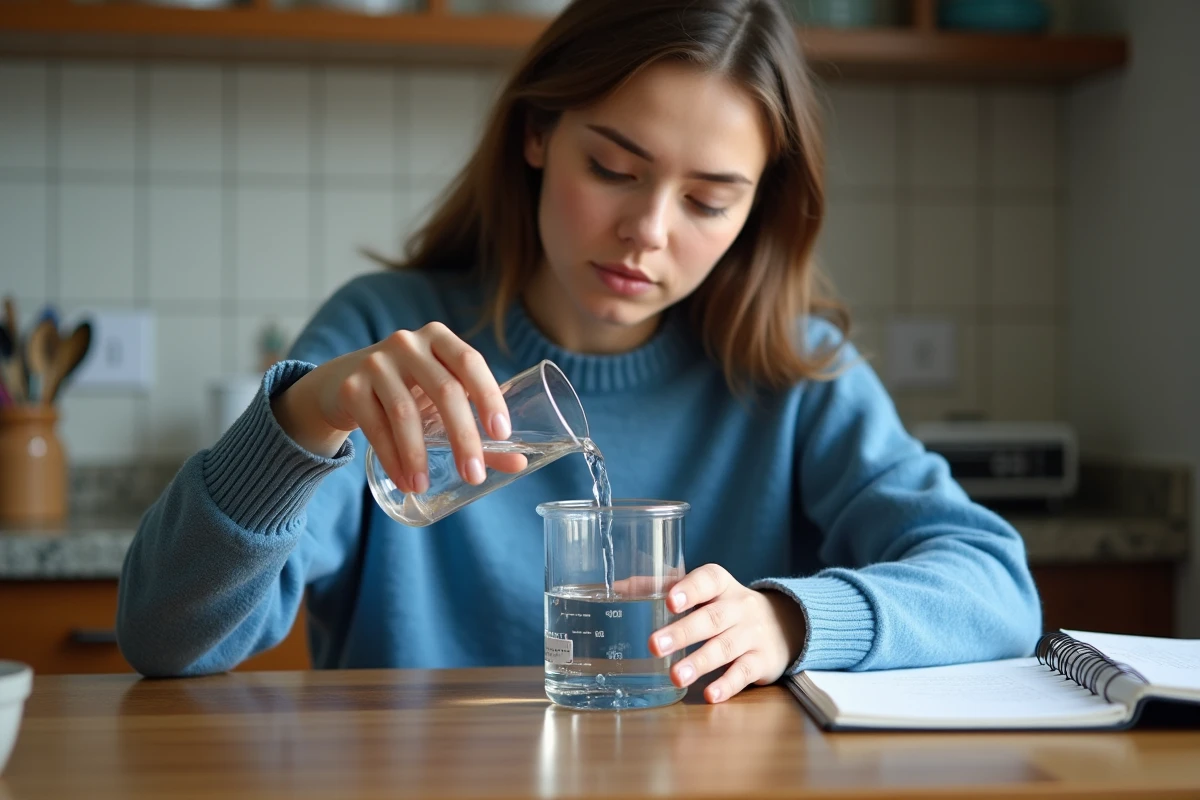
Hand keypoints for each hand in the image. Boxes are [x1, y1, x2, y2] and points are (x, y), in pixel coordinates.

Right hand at [272, 322, 523, 492]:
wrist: (342, 385)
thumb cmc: (409, 391)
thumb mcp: (441, 401)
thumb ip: (479, 428)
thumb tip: (519, 463)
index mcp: (439, 338)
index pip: (471, 362)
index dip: (489, 396)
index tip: (502, 435)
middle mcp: (408, 343)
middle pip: (445, 391)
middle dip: (463, 437)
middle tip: (473, 475)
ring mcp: (376, 362)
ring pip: (405, 413)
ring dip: (419, 456)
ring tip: (427, 487)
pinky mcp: (351, 387)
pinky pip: (375, 427)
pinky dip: (393, 459)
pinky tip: (405, 482)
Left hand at [649, 564, 806, 703]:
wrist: (784, 625)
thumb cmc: (727, 606)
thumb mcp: (705, 592)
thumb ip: (664, 587)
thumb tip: (619, 588)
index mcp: (721, 585)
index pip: (708, 580)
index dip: (690, 589)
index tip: (671, 601)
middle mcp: (739, 607)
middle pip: (711, 618)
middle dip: (682, 632)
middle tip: (654, 645)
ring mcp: (753, 634)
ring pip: (725, 647)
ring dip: (699, 662)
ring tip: (675, 676)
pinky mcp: (762, 661)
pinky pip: (744, 673)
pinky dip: (727, 684)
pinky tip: (710, 694)